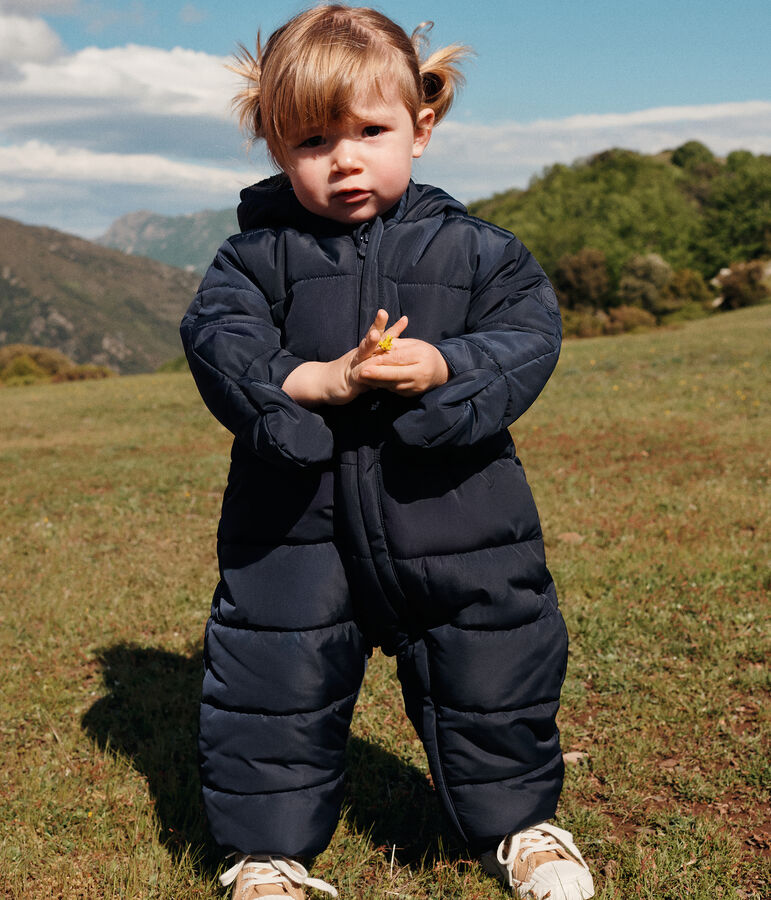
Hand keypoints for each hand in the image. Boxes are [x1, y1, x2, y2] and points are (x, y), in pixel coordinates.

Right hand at [281, 309, 408, 405]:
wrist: (323, 383)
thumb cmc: (349, 374)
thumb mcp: (367, 366)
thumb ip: (380, 363)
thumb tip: (397, 363)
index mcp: (366, 351)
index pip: (380, 337)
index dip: (392, 328)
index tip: (405, 319)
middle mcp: (360, 355)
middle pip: (370, 338)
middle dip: (378, 326)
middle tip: (383, 313)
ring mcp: (354, 366)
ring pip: (362, 353)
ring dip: (369, 343)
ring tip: (375, 334)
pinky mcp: (350, 381)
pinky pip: (358, 376)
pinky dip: (364, 372)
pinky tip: (368, 369)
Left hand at [355, 323, 449, 395]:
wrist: (440, 371)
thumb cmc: (423, 353)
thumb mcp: (412, 344)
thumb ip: (395, 344)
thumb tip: (377, 343)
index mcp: (421, 356)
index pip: (399, 358)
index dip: (382, 359)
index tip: (367, 359)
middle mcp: (420, 374)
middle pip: (395, 374)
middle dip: (377, 374)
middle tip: (361, 372)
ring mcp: (416, 386)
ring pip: (392, 384)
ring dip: (376, 381)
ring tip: (361, 377)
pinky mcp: (411, 395)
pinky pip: (393, 389)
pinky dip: (382, 385)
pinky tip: (371, 382)